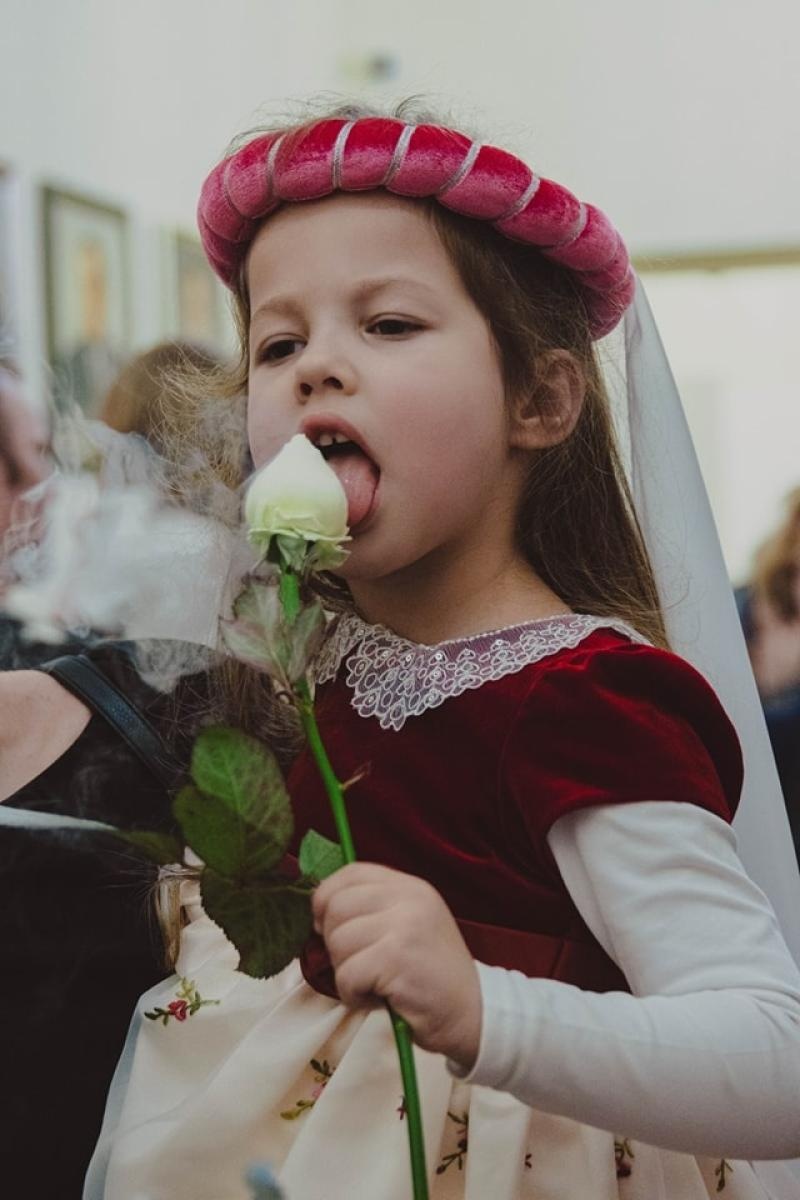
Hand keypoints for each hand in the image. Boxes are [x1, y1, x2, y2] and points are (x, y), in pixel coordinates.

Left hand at [312, 862, 481, 1070]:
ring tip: (374, 984)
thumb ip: (374, 910)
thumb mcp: (409, 926)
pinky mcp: (397, 958)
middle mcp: (409, 897)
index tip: (327, 928)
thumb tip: (319, 911)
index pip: (350, 874)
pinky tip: (377, 999)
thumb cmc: (432, 976)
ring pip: (338, 942)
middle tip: (361, 967)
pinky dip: (353, 995)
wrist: (475, 1013)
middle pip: (336, 907)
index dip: (326, 900)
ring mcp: (404, 925)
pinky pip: (347, 975)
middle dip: (335, 944)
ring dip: (345, 974)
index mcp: (410, 886)